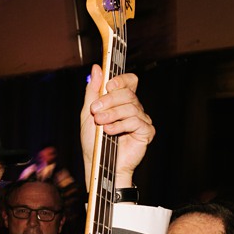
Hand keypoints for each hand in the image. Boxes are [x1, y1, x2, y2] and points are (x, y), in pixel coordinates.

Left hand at [80, 67, 154, 184]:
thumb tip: (97, 68)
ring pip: (131, 106)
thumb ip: (92, 91)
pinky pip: (136, 121)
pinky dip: (120, 125)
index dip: (121, 80)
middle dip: (110, 100)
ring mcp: (141, 120)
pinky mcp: (146, 132)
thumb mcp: (88, 113)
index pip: (129, 81)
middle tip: (95, 110)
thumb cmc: (94, 142)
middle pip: (128, 93)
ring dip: (112, 114)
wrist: (98, 164)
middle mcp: (134, 108)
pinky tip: (110, 131)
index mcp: (122, 101)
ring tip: (101, 123)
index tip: (108, 85)